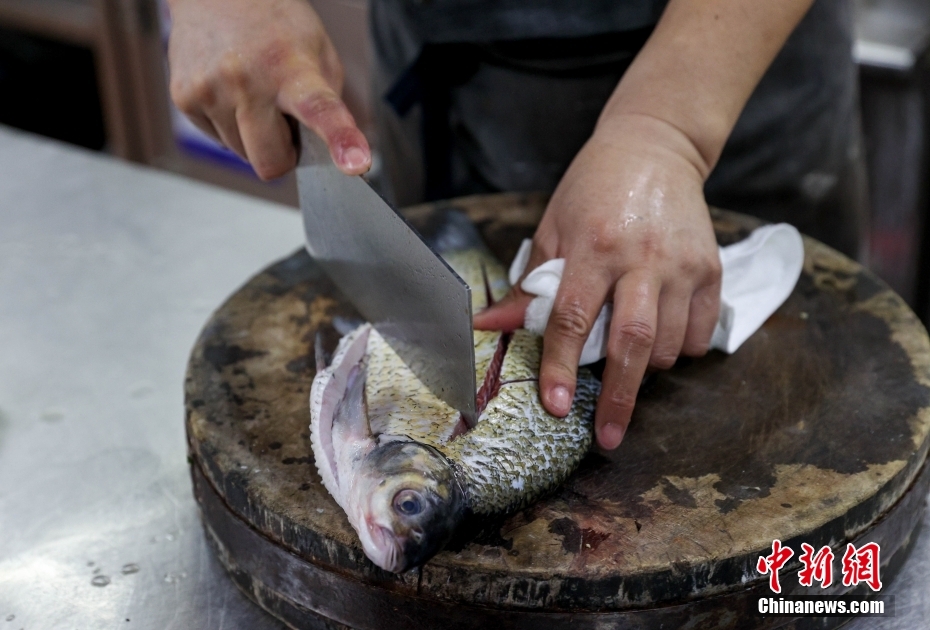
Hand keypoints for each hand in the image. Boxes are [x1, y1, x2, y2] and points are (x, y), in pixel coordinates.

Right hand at [167, 0, 369, 179]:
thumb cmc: (275, 26)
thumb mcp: (319, 54)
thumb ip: (326, 106)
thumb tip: (325, 155)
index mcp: (293, 68)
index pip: (321, 109)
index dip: (340, 139)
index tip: (355, 164)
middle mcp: (247, 80)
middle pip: (270, 164)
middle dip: (281, 154)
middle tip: (284, 121)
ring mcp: (210, 90)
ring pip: (242, 155)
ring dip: (253, 136)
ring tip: (252, 94)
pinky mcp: (184, 98)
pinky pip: (219, 141)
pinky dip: (230, 126)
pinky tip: (230, 92)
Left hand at [474, 113, 721, 449]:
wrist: (655, 146)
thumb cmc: (592, 189)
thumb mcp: (552, 227)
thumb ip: (528, 284)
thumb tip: (487, 327)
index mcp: (592, 247)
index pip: (571, 318)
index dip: (559, 366)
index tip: (554, 405)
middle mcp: (641, 258)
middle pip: (630, 343)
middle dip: (618, 397)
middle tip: (607, 436)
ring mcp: (682, 265)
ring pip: (667, 345)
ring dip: (646, 370)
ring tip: (627, 359)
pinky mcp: (711, 268)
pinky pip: (699, 333)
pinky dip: (679, 350)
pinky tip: (660, 338)